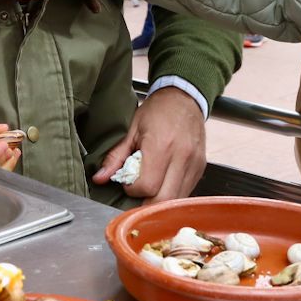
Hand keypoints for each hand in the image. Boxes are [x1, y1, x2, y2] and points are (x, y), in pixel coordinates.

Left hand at [91, 86, 205, 202]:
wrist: (185, 96)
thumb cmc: (158, 110)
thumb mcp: (132, 129)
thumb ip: (116, 156)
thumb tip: (100, 177)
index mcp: (161, 146)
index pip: (147, 186)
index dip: (133, 190)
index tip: (128, 183)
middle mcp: (181, 157)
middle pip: (164, 199)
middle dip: (146, 203)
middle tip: (137, 192)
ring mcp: (194, 164)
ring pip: (177, 200)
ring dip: (160, 201)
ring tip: (150, 187)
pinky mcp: (200, 168)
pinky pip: (186, 192)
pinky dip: (172, 194)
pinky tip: (163, 183)